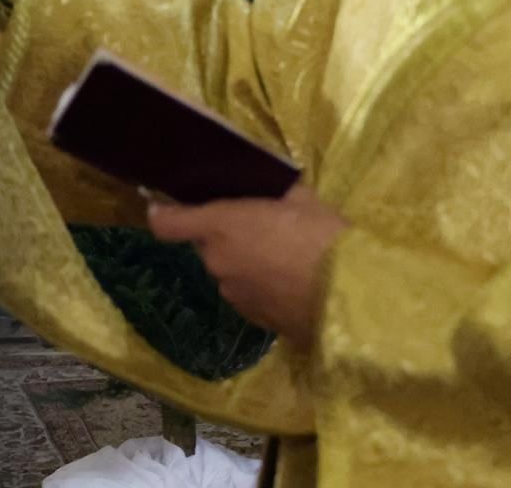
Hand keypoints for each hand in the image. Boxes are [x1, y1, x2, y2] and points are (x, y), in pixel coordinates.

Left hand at [148, 184, 349, 345]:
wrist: (347, 296)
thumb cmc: (322, 236)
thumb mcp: (305, 199)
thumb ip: (279, 194)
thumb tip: (275, 192)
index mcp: (222, 226)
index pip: (168, 223)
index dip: (163, 213)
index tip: (163, 206)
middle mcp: (217, 261)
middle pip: (209, 245)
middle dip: (228, 236)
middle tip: (263, 227)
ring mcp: (233, 294)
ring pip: (229, 271)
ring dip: (246, 263)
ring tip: (285, 258)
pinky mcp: (253, 319)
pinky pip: (247, 294)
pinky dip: (261, 286)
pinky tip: (291, 282)